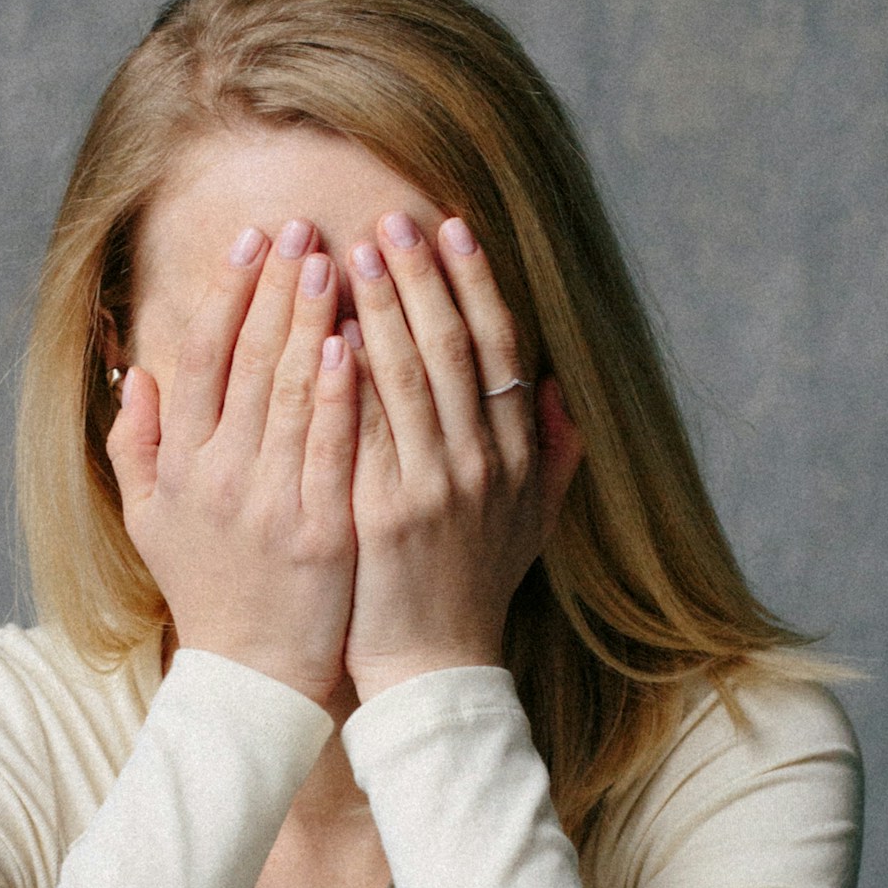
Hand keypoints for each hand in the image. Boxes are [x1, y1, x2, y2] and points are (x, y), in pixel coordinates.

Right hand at [106, 222, 360, 705]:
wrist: (253, 675)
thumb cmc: (209, 590)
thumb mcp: (151, 521)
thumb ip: (137, 445)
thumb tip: (133, 373)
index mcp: (180, 465)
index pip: (201, 359)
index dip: (226, 295)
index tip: (250, 242)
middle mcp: (218, 476)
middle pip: (248, 361)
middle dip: (276, 287)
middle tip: (302, 227)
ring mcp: (269, 503)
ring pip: (291, 393)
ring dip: (311, 320)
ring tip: (333, 260)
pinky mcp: (319, 530)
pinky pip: (330, 449)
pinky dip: (338, 394)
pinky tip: (352, 343)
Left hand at [342, 213, 585, 700]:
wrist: (434, 668)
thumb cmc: (473, 591)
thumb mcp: (531, 525)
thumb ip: (552, 458)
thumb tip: (561, 393)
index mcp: (516, 456)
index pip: (500, 347)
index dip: (476, 283)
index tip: (451, 228)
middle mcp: (482, 463)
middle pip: (454, 347)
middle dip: (422, 277)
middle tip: (391, 220)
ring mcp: (435, 487)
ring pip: (408, 376)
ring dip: (381, 309)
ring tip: (350, 255)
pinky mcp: (386, 513)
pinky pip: (365, 428)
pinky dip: (348, 376)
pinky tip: (325, 332)